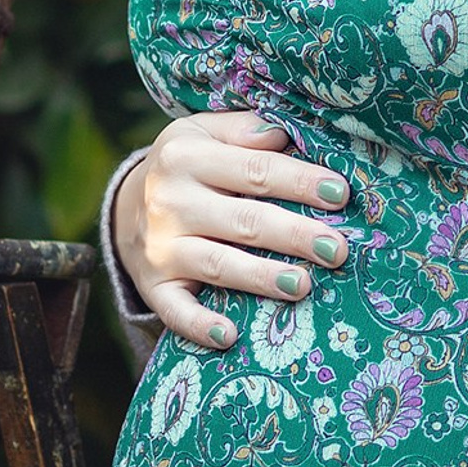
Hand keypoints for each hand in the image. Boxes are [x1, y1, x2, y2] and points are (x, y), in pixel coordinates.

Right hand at [111, 108, 351, 351]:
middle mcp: (169, 201)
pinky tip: (229, 336)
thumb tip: (283, 133)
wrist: (126, 206)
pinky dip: (200, 325)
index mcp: (185, 155)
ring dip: (261, 277)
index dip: (299, 181)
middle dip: (294, 235)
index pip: (254, 170)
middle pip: (243, 220)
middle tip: (338, 248)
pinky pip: (176, 310)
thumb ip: (243, 130)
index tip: (340, 193)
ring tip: (303, 285)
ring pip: (217, 264)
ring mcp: (159, 247)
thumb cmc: (190, 167)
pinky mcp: (154, 286)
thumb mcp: (204, 133)